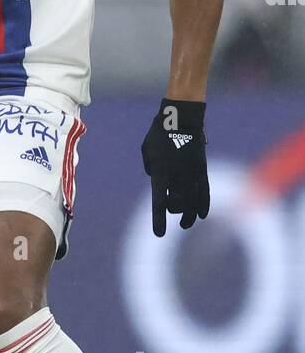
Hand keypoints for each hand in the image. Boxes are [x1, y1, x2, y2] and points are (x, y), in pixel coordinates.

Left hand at [140, 98, 209, 236]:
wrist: (182, 118)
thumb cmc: (159, 133)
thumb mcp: (147, 151)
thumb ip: (150, 168)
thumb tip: (157, 179)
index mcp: (160, 172)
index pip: (159, 202)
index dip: (159, 219)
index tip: (159, 234)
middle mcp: (177, 176)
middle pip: (178, 205)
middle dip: (173, 211)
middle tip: (171, 210)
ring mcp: (192, 173)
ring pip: (193, 203)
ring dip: (188, 215)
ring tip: (185, 223)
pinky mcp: (202, 170)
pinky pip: (205, 193)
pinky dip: (203, 206)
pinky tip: (202, 216)